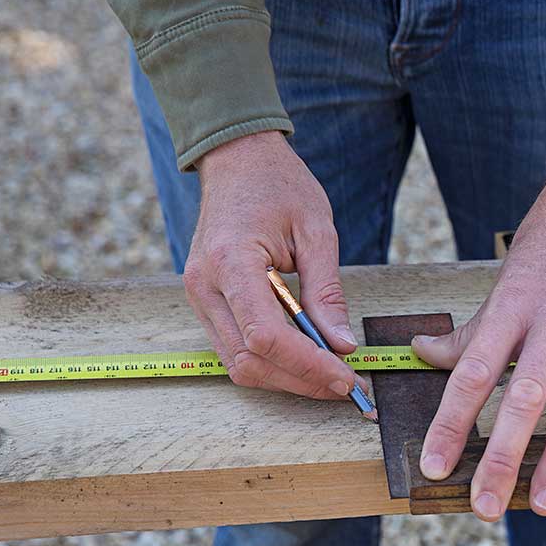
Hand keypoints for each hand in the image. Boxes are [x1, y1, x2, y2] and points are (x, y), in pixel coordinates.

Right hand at [185, 131, 358, 398]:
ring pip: (238, 363)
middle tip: (346, 386)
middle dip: (300, 381)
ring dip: (286, 378)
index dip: (307, 365)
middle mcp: (204, 285)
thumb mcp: (317, 231)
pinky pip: (234, 348)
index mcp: (231, 262)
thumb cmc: (279, 185)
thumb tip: (342, 345)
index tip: (346, 377)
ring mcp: (199, 295)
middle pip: (247, 361)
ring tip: (331, 375)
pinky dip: (271, 362)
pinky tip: (306, 358)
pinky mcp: (205, 301)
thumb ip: (327, 292)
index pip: (265, 336)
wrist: (238, 159)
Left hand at [413, 138, 545, 520]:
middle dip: (501, 456)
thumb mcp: (505, 279)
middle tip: (484, 506)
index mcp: (512, 306)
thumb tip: (424, 355)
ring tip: (542, 502)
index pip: (473, 373)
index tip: (435, 466)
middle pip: (522, 396)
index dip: (451, 423)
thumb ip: (472, 329)